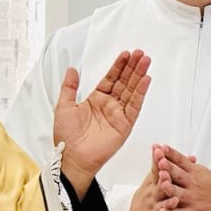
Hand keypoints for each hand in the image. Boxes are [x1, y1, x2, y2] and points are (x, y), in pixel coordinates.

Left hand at [54, 49, 151, 198]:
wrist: (71, 157)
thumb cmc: (66, 136)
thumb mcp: (64, 106)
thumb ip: (69, 87)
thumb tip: (71, 69)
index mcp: (96, 99)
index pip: (111, 78)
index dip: (118, 66)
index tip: (126, 54)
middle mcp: (109, 105)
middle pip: (124, 82)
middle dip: (133, 67)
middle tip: (141, 53)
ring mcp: (118, 114)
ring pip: (131, 91)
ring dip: (139, 76)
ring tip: (146, 61)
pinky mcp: (124, 125)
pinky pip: (134, 106)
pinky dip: (140, 93)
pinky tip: (145, 81)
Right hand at [127, 144, 180, 210]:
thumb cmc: (147, 199)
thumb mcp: (152, 182)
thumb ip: (165, 169)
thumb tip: (179, 157)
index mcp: (152, 180)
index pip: (155, 166)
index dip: (157, 156)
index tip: (158, 146)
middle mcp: (153, 189)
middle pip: (157, 175)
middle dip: (161, 166)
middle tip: (162, 157)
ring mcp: (154, 201)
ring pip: (160, 191)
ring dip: (164, 183)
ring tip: (167, 177)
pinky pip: (164, 210)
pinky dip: (169, 206)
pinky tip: (174, 201)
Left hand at [153, 145, 210, 210]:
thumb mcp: (201, 171)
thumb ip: (185, 163)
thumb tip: (168, 150)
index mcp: (193, 172)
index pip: (180, 160)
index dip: (170, 153)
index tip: (159, 147)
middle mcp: (192, 184)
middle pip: (178, 175)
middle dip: (169, 168)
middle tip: (160, 161)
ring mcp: (192, 199)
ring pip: (178, 193)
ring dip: (170, 188)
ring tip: (162, 184)